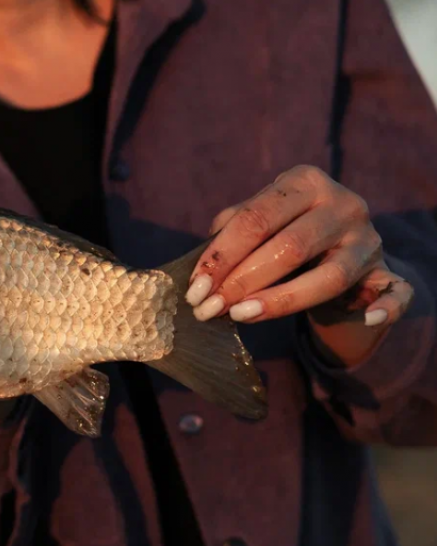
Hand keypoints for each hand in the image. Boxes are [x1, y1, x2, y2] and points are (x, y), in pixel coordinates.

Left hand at [185, 165, 413, 365]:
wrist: (338, 245)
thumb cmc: (283, 229)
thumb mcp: (259, 218)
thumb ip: (231, 230)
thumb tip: (202, 267)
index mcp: (305, 182)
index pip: (255, 219)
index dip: (220, 256)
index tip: (194, 288)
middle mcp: (344, 205)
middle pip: (288, 247)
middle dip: (241, 282)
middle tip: (208, 309)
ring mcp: (369, 240)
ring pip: (328, 277)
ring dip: (280, 301)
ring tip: (240, 316)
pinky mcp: (389, 272)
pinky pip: (395, 292)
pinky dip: (385, 307)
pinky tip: (367, 318)